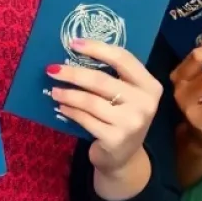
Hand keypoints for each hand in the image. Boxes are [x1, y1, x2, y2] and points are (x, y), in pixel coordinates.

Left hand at [47, 40, 160, 175]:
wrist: (124, 157)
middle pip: (101, 80)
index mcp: (149, 85)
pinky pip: (86, 119)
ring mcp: (131, 123)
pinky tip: (62, 108)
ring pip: (90, 101)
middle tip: (52, 69)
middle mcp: (145, 103)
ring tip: (54, 91)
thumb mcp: (125, 94)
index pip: (122, 58)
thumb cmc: (120, 116)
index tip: (73, 43)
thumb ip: (112, 75)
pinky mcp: (116, 139)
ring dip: (68, 94)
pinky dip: (71, 111)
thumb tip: (75, 51)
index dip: (96, 48)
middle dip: (73, 73)